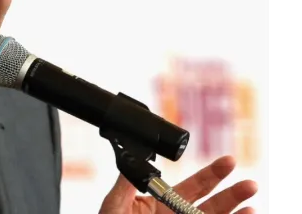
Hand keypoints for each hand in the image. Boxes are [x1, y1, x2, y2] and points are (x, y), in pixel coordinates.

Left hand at [99, 156, 257, 213]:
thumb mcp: (115, 205)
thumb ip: (126, 183)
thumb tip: (132, 158)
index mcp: (161, 203)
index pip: (192, 186)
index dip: (212, 174)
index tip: (229, 161)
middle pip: (211, 204)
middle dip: (231, 193)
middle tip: (249, 184)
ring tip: (251, 207)